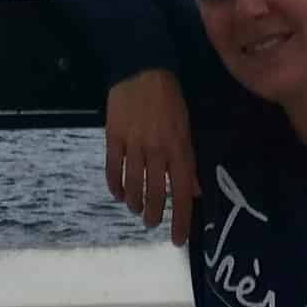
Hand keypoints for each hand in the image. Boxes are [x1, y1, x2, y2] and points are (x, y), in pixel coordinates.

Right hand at [105, 68, 198, 245]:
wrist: (141, 66)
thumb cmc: (170, 97)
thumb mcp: (187, 127)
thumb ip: (188, 161)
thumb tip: (194, 191)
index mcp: (179, 148)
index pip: (181, 194)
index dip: (180, 220)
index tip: (177, 240)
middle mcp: (157, 151)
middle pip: (154, 194)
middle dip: (153, 215)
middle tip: (151, 222)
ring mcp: (133, 144)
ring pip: (133, 185)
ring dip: (134, 203)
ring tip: (136, 209)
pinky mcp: (113, 136)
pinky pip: (112, 168)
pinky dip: (115, 186)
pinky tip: (118, 194)